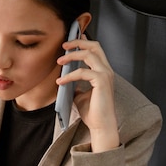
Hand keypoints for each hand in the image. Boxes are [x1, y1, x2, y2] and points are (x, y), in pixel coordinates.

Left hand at [57, 35, 119, 151]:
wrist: (100, 126)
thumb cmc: (92, 112)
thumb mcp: (79, 95)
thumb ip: (75, 85)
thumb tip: (63, 79)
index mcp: (103, 72)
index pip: (96, 50)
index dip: (84, 42)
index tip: (71, 39)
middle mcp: (106, 70)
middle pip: (94, 46)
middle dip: (78, 42)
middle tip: (64, 45)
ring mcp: (106, 75)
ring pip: (89, 54)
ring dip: (72, 55)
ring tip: (59, 61)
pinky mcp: (101, 81)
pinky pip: (82, 72)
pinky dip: (69, 75)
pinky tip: (60, 81)